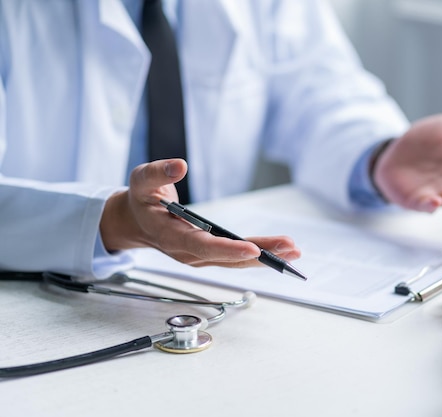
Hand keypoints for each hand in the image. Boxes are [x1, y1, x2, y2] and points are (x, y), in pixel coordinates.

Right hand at [100, 159, 300, 267]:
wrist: (136, 221)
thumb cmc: (141, 200)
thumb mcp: (142, 180)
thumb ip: (158, 172)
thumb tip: (179, 165)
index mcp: (170, 236)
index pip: (201, 246)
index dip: (227, 250)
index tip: (253, 249)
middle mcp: (188, 253)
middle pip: (227, 258)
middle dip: (260, 255)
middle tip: (289, 248)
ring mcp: (200, 257)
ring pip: (235, 262)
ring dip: (266, 258)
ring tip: (294, 251)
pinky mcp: (210, 255)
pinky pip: (236, 258)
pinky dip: (260, 256)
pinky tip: (282, 254)